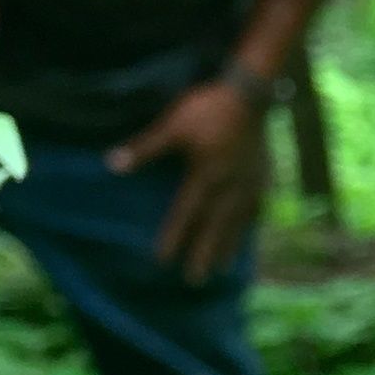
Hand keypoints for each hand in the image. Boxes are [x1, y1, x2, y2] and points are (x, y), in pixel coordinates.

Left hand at [109, 77, 269, 280]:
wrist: (250, 92)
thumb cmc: (208, 108)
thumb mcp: (172, 126)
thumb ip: (145, 149)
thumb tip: (112, 165)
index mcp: (204, 177)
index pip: (185, 215)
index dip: (173, 238)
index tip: (163, 261)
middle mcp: (228, 187)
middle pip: (213, 228)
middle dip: (203, 255)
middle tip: (195, 281)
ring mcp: (249, 183)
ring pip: (237, 223)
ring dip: (228, 247)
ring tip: (222, 269)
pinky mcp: (263, 176)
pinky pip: (256, 208)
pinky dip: (249, 225)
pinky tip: (246, 234)